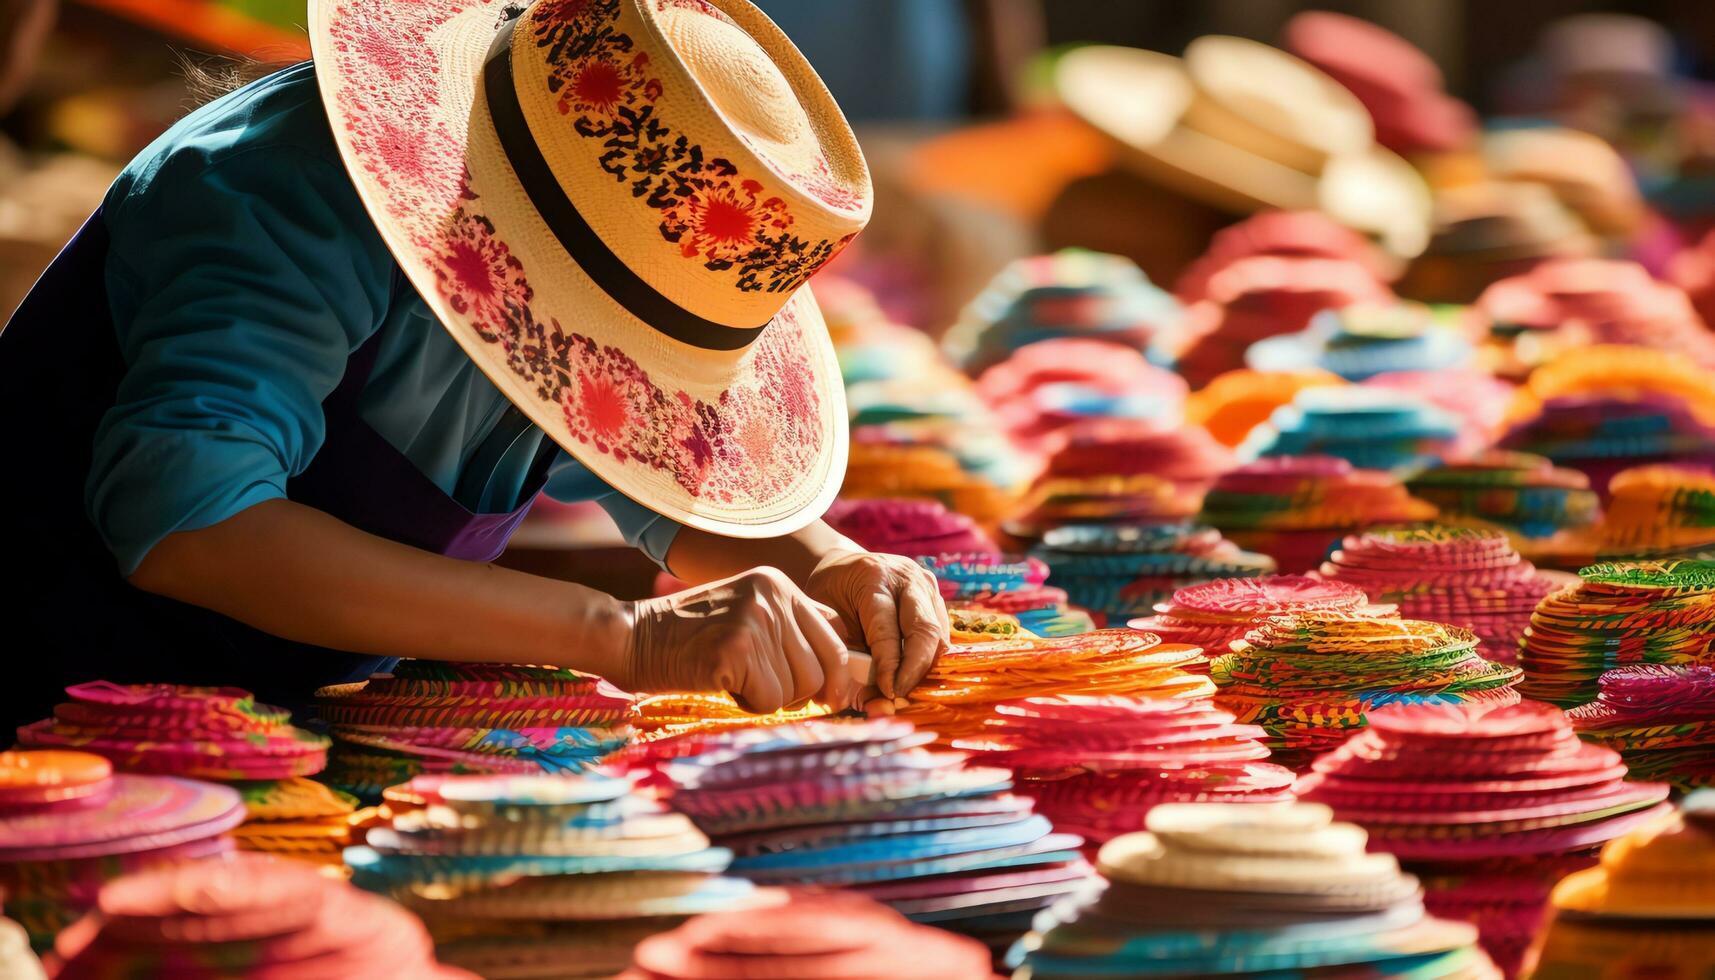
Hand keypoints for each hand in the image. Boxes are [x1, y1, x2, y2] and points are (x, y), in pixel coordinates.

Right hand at [615, 567, 854, 712]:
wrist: (633, 637)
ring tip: (737, 679)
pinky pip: (770, 701)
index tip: (832, 696)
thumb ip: (791, 630)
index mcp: (779, 584)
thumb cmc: (691, 637)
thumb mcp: (747, 613)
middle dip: (801, 693)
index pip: (835, 635)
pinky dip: (750, 704)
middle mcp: (772, 596)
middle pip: (821, 668)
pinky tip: (724, 684)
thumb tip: (841, 671)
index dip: (838, 672)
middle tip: (766, 690)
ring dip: (771, 698)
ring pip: (797, 688)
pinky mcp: (735, 652)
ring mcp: (754, 622)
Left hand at [805, 549, 948, 698]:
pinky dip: (927, 659)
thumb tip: (874, 705)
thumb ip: (847, 660)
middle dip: (916, 670)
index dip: (891, 668)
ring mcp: (927, 585)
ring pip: (939, 636)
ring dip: (924, 668)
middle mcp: (907, 577)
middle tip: (900, 696)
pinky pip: (940, 635)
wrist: (843, 565)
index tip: (888, 694)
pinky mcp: (936, 596)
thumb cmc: (831, 595)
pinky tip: (909, 673)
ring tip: (903, 689)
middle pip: (926, 631)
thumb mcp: (828, 622)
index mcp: (874, 578)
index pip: (889, 632)